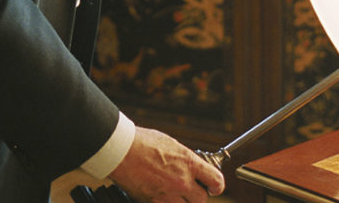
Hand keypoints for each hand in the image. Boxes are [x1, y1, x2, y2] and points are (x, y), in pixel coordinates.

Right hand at [108, 126, 224, 201]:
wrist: (121, 150)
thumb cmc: (142, 142)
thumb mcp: (170, 144)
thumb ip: (184, 159)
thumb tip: (191, 166)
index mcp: (188, 162)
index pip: (216, 180)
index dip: (217, 186)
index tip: (214, 187)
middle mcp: (182, 181)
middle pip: (202, 199)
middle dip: (197, 195)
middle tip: (190, 189)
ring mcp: (168, 194)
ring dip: (182, 201)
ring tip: (173, 191)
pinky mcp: (154, 202)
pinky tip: (159, 193)